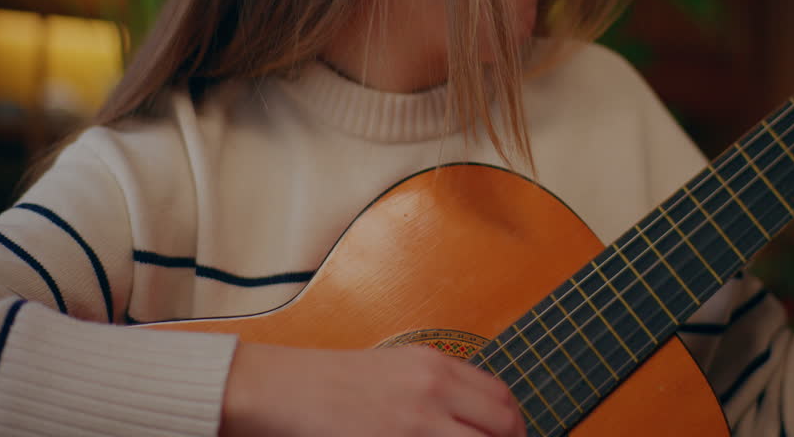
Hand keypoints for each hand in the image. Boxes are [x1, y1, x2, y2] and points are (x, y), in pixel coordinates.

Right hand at [220, 342, 526, 436]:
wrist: (280, 389)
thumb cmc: (329, 383)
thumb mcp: (394, 370)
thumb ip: (436, 388)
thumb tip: (474, 417)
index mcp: (435, 366)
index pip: (501, 399)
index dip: (513, 426)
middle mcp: (433, 390)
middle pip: (502, 426)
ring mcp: (415, 423)